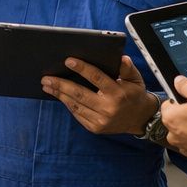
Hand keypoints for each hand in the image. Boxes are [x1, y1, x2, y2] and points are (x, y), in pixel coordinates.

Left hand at [44, 56, 158, 136]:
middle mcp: (108, 108)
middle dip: (61, 85)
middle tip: (46, 78)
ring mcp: (101, 121)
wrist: (140, 119)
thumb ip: (127, 68)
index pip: (97, 78)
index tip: (68, 61)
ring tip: (47, 86)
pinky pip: (78, 115)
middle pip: (80, 94)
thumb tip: (121, 58)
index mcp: (118, 93)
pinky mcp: (95, 128)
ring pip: (76, 106)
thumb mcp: (135, 79)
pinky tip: (59, 96)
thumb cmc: (134, 94)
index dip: (82, 68)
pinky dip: (67, 104)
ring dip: (59, 95)